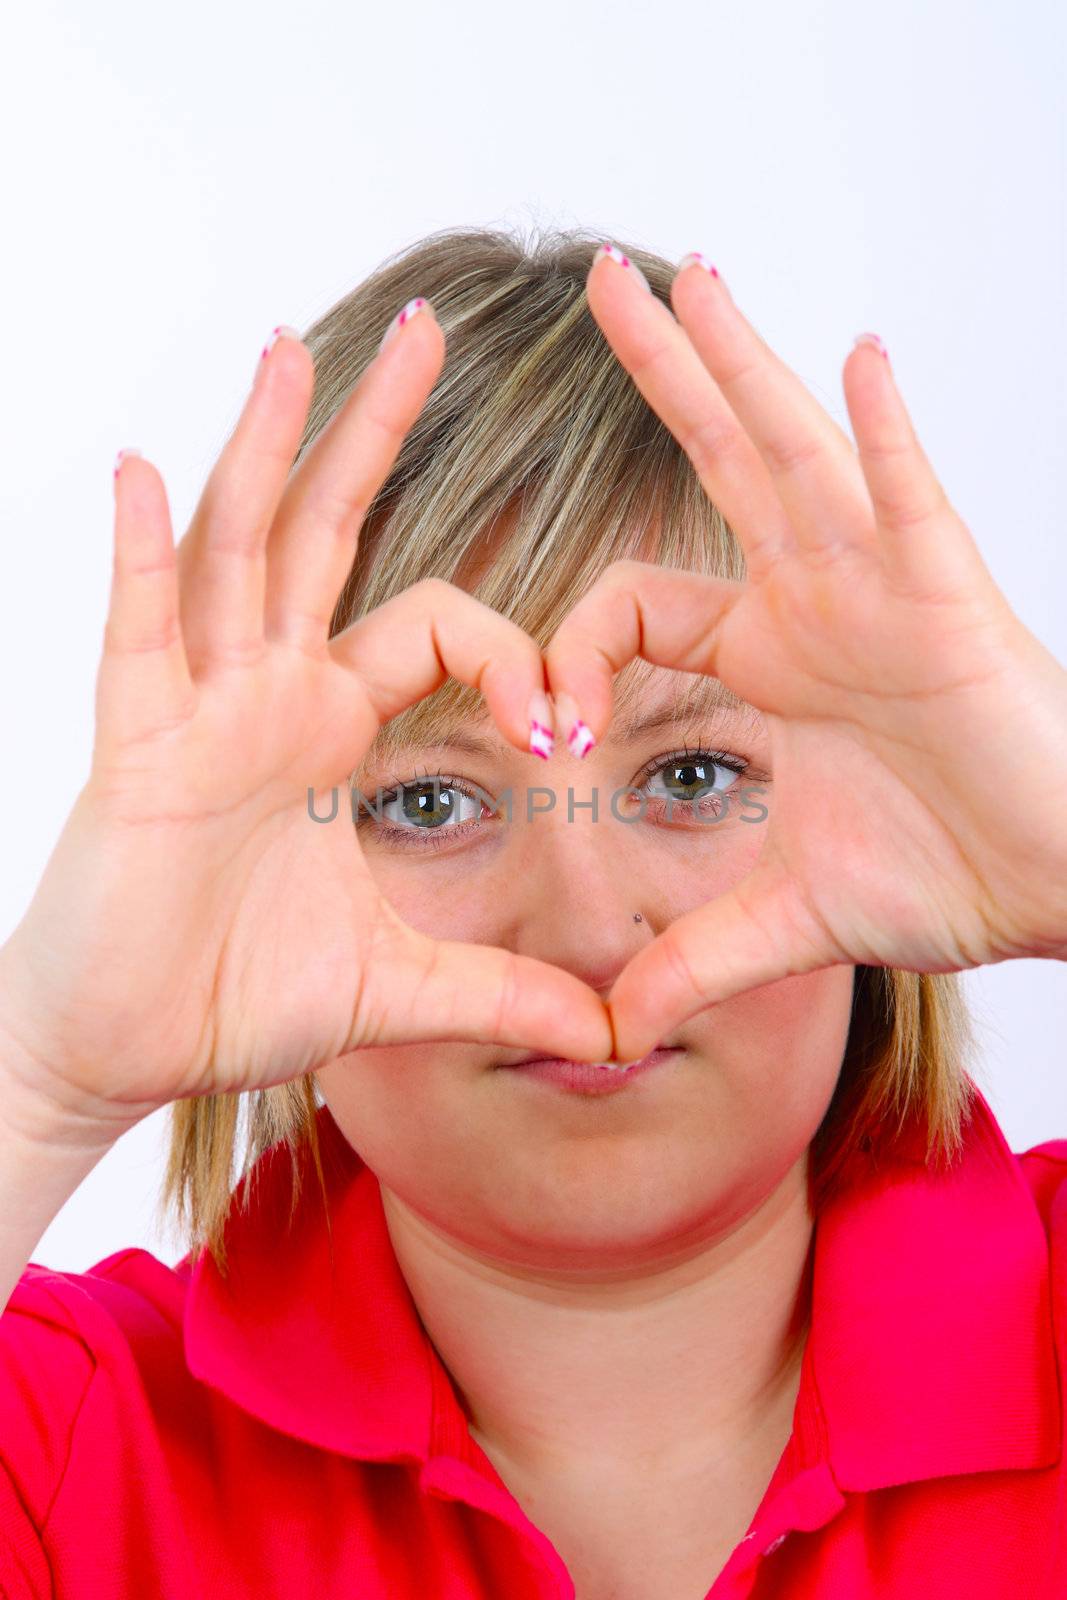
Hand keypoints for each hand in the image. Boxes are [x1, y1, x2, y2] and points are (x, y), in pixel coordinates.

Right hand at [0, 310, 612, 1136]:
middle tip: (427, 327)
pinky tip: (143, 470)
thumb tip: (612, 1035)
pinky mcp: (136, 749)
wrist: (121, 1051)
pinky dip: (140, 555)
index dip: (514, 654)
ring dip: (264, 449)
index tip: (566, 729)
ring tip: (294, 350)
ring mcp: (197, 709)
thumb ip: (501, 994)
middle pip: (328, 530)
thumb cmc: (230, 997)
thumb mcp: (397, 987)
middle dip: (376, 429)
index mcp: (329, 727)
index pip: (439, 625)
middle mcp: (267, 693)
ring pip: (236, 552)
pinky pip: (136, 635)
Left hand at [544, 250, 1066, 1059]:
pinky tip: (860, 360)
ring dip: (744, 363)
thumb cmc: (947, 870)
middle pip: (718, 463)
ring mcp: (879, 587)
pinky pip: (913, 501)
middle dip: (661, 375)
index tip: (544, 731)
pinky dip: (888, 436)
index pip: (628, 609)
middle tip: (600, 283)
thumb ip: (692, 958)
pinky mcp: (950, 601)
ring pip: (795, 455)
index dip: (565, 654)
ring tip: (689, 277)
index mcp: (764, 655)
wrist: (1058, 883)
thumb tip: (611, 1025)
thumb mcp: (787, 917)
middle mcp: (813, 599)